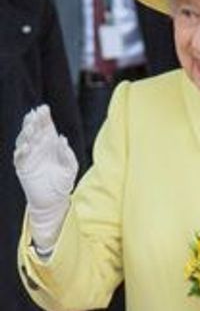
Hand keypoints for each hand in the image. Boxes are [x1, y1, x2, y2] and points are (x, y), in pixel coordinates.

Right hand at [14, 105, 78, 250]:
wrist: (55, 201)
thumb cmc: (64, 184)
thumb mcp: (71, 168)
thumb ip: (68, 155)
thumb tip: (62, 138)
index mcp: (50, 145)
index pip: (45, 127)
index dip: (44, 117)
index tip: (44, 108)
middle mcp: (38, 148)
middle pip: (33, 130)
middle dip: (33, 121)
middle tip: (35, 114)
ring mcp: (29, 157)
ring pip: (23, 140)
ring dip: (26, 133)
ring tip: (31, 128)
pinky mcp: (22, 168)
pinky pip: (19, 157)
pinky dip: (21, 151)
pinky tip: (26, 147)